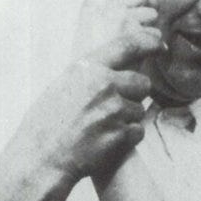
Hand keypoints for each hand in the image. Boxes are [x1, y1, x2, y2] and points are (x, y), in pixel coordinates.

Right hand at [11, 26, 163, 186]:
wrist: (40, 158)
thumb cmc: (49, 123)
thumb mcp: (65, 85)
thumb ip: (92, 73)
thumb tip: (121, 63)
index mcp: (87, 68)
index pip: (127, 45)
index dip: (149, 41)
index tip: (160, 43)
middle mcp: (102, 85)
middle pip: (142, 83)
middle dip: (135, 95)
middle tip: (112, 108)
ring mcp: (113, 110)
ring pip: (139, 109)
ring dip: (127, 119)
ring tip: (99, 127)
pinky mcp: (120, 134)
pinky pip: (138, 131)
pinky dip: (127, 137)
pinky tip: (104, 141)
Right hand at [74, 0, 158, 57]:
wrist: (85, 83)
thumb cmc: (91, 57)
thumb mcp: (92, 26)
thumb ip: (113, 8)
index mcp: (93, 0)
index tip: (128, 8)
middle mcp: (107, 4)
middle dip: (143, 9)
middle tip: (132, 30)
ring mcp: (122, 17)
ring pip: (152, 13)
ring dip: (147, 28)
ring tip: (132, 45)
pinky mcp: (137, 35)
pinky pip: (156, 35)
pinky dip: (153, 46)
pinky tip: (139, 56)